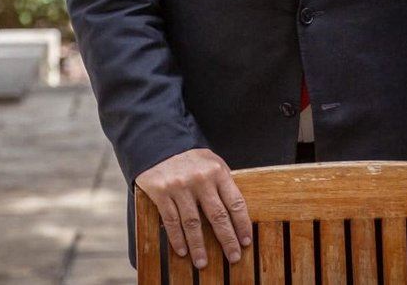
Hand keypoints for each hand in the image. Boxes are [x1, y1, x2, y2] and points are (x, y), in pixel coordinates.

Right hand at [135, 148, 252, 268]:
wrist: (160, 144)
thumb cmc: (190, 158)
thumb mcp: (212, 162)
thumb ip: (223, 182)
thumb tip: (236, 211)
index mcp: (217, 171)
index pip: (235, 202)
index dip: (242, 224)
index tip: (245, 241)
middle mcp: (201, 179)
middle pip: (218, 216)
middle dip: (227, 240)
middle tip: (233, 257)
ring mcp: (180, 186)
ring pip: (193, 223)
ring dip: (198, 246)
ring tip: (202, 262)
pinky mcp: (162, 192)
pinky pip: (171, 221)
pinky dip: (177, 238)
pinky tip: (182, 251)